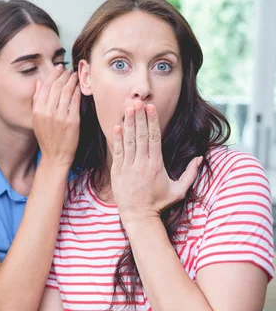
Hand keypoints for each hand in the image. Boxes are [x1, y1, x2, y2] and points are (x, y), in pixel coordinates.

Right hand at [32, 65, 80, 165]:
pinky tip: (80, 86)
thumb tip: (39, 82)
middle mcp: (48, 112)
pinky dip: (78, 91)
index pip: (46, 86)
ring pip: (67, 92)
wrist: (55, 156)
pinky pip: (76, 101)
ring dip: (72, 80)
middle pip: (57, 87)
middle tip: (69, 70)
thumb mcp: (36, 119)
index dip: (53, 74)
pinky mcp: (73, 121)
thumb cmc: (46, 137)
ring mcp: (61, 116)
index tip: (59, 68)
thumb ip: (37, 100)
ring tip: (75, 75)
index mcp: (38, 110)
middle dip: (64, 75)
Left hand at [110, 100, 201, 224]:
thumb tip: (200, 158)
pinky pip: (117, 152)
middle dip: (139, 117)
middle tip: (138, 101)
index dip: (152, 122)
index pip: (154, 138)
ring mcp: (128, 166)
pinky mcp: (117, 171)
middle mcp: (142, 163)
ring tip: (128, 108)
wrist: (138, 215)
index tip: (151, 108)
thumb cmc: (159, 202)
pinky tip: (117, 126)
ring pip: (129, 141)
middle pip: (141, 135)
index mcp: (156, 165)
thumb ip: (190, 174)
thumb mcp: (179, 190)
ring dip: (128, 124)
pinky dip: (117, 139)